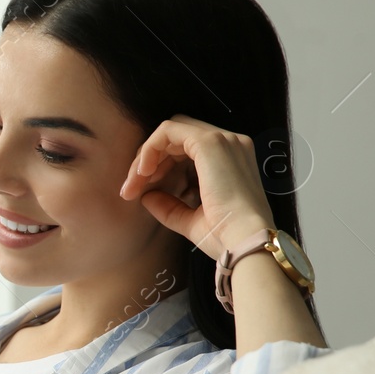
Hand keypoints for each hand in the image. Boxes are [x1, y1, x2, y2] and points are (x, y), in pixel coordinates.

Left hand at [119, 114, 277, 258]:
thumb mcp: (191, 219)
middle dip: (149, 159)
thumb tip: (146, 197)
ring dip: (146, 156)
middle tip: (131, 188)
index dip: (159, 165)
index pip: (187, 149)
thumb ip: (169, 206)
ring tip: (134, 184)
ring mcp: (222, 140)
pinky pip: (168, 131)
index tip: (140, 191)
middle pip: (176, 137)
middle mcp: (230, 144)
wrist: (243, 242)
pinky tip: (143, 173)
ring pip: (170, 132)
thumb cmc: (225, 237)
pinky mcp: (209, 143)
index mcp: (231, 159)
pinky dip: (150, 149)